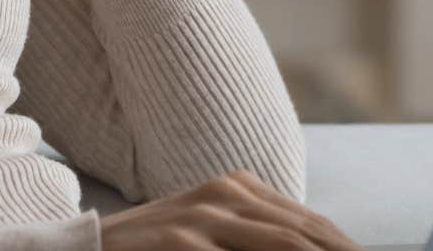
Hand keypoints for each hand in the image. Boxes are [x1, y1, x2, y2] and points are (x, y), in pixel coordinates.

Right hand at [99, 170, 365, 250]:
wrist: (86, 250)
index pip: (311, 223)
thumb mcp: (209, 236)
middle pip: (306, 234)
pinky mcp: (182, 243)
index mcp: (238, 187)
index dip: (346, 249)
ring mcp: (203, 217)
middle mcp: (225, 193)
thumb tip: (314, 248)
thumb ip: (254, 240)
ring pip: (284, 246)